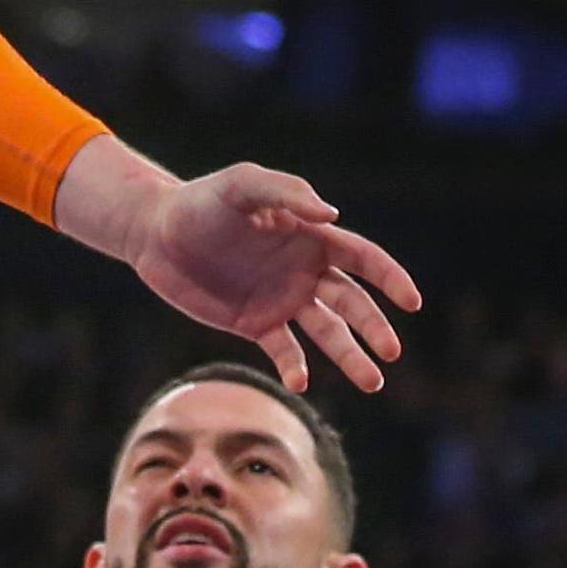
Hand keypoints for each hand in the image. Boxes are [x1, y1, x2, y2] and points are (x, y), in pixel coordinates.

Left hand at [57, 141, 420, 393]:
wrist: (155, 232)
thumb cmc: (200, 201)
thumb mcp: (241, 185)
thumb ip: (285, 193)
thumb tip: (331, 215)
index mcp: (310, 237)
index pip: (363, 259)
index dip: (390, 279)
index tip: (411, 302)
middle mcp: (303, 271)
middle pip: (352, 302)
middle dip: (374, 327)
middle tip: (390, 352)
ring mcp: (281, 300)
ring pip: (328, 333)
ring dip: (351, 357)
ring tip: (372, 382)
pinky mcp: (254, 324)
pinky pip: (285, 351)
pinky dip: (296, 368)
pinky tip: (299, 381)